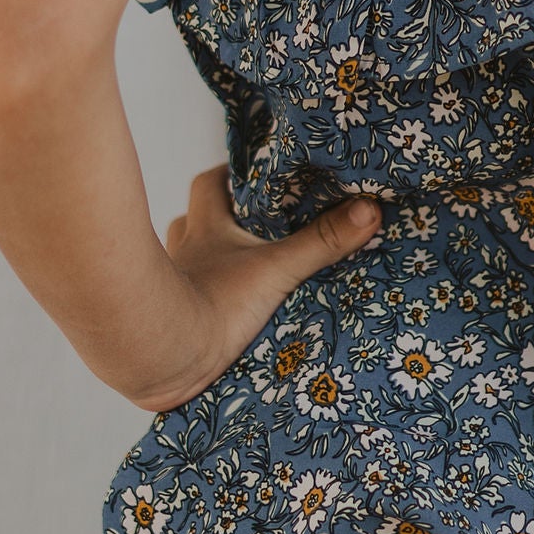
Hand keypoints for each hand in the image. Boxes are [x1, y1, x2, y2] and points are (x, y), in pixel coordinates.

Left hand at [139, 166, 381, 415]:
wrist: (164, 357)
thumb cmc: (211, 306)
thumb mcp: (276, 270)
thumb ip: (322, 242)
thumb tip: (369, 209)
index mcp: (206, 228)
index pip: (211, 184)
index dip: (230, 176)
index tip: (253, 176)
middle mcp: (184, 250)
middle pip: (194, 218)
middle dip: (221, 219)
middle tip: (253, 226)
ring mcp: (172, 283)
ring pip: (185, 258)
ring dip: (208, 259)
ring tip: (238, 268)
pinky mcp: (170, 318)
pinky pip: (183, 297)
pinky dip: (198, 299)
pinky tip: (219, 311)